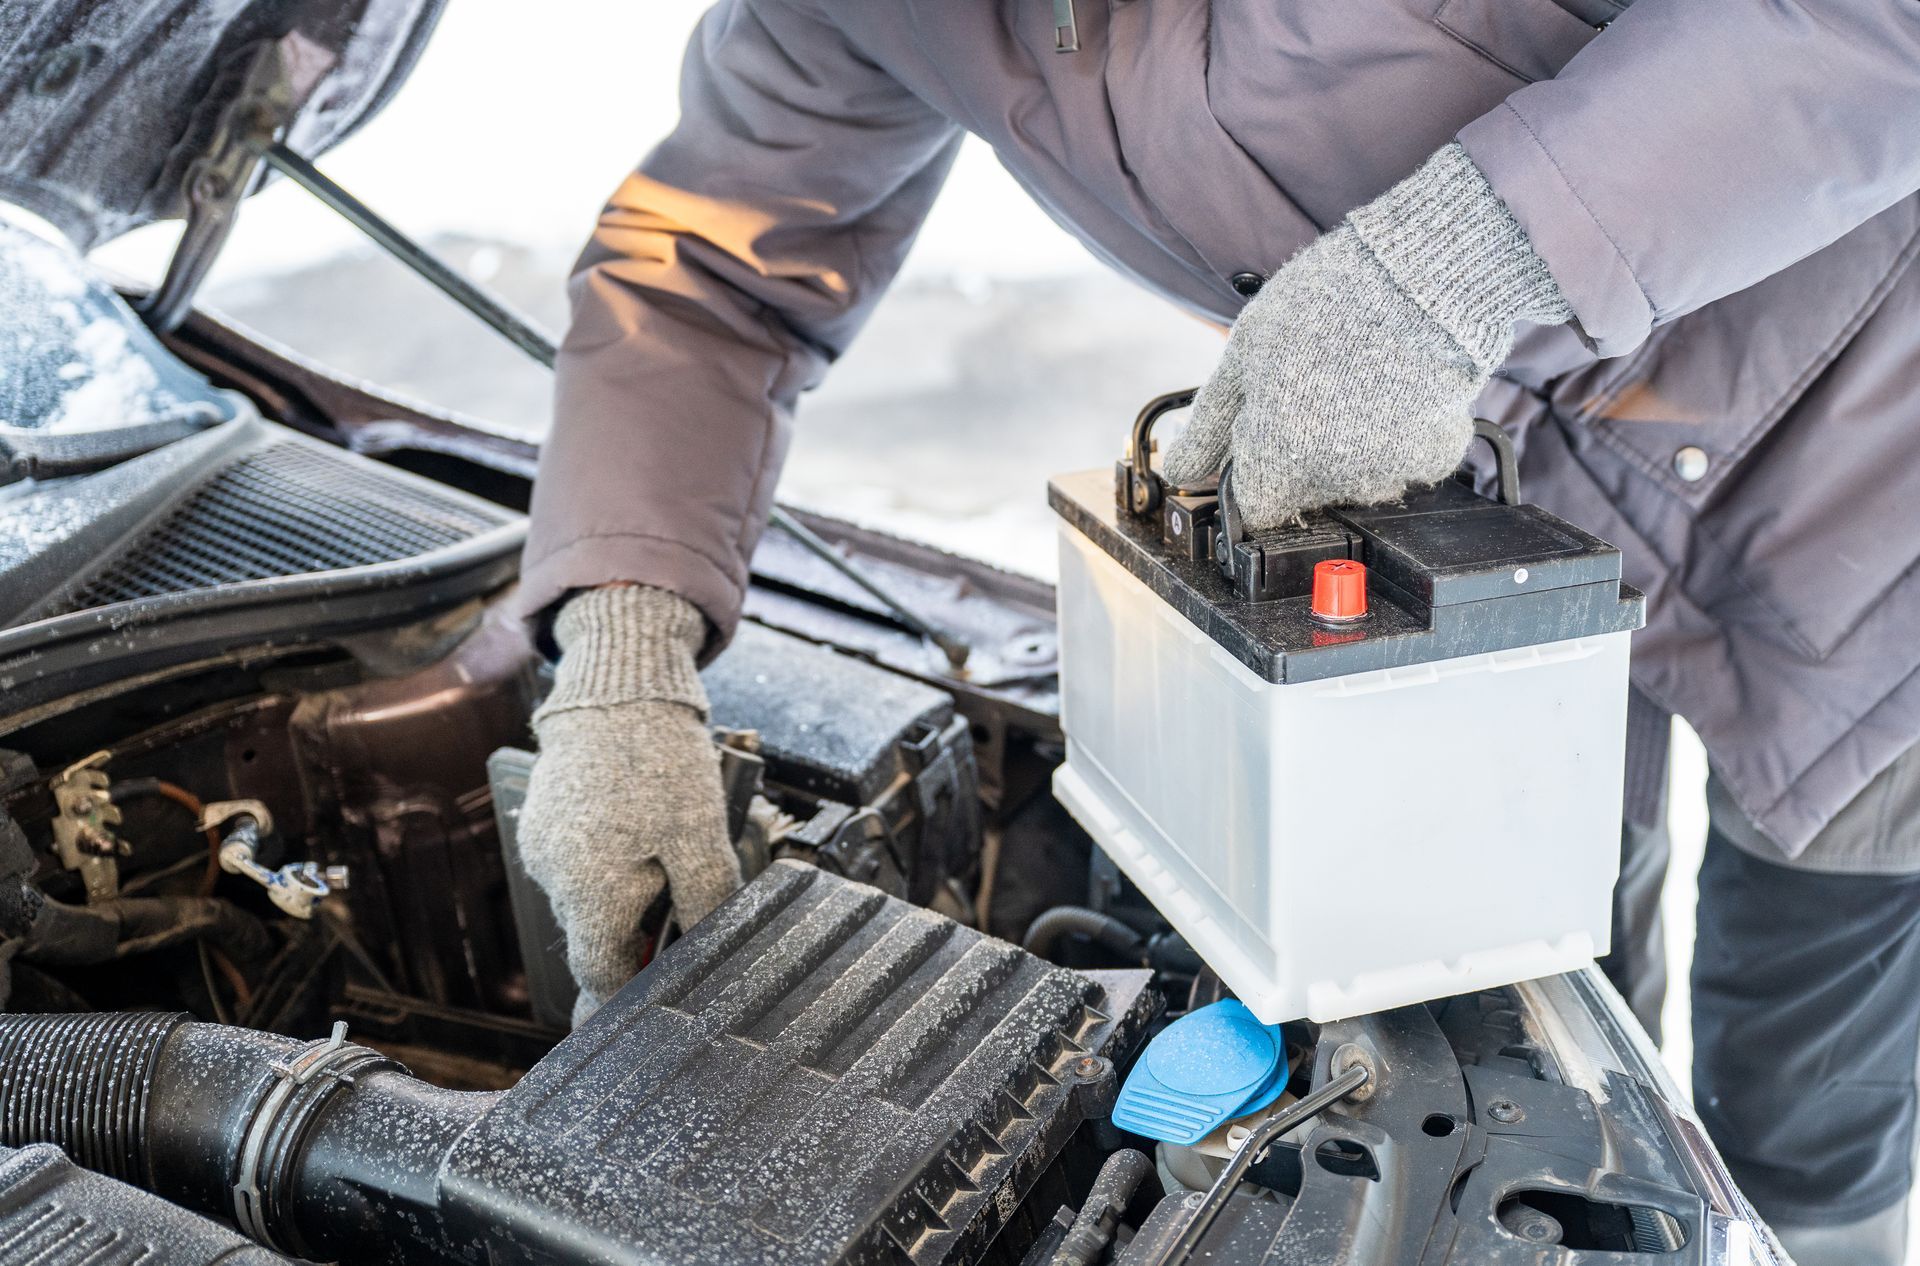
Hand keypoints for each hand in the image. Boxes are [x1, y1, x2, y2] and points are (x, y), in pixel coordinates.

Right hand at [518, 585, 740, 1024]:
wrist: (617, 686)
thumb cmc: (659, 758)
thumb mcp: (702, 838)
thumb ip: (706, 905)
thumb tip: (710, 953)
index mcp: (588, 891)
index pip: (600, 976)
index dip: (629, 994)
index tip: (654, 1005)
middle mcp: (552, 876)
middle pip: (598, 935)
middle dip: (640, 930)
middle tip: (682, 899)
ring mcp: (540, 847)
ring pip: (589, 898)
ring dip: (626, 892)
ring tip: (665, 847)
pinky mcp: (541, 822)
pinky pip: (577, 862)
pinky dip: (609, 860)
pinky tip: (640, 827)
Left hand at [1163, 144, 1569, 530]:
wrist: (1416, 281)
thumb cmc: (1321, 309)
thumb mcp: (1242, 358)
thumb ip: (1208, 427)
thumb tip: (1179, 474)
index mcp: (1279, 464)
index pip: (1258, 508)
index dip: (1256, 476)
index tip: (1263, 440)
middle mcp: (1333, 482)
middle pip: (1306, 495)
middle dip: (1301, 457)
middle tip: (1312, 393)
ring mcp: (1388, 474)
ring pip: (1355, 480)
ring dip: (1349, 446)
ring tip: (1352, 381)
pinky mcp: (1432, 458)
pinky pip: (1403, 460)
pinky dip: (1396, 434)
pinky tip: (1391, 389)